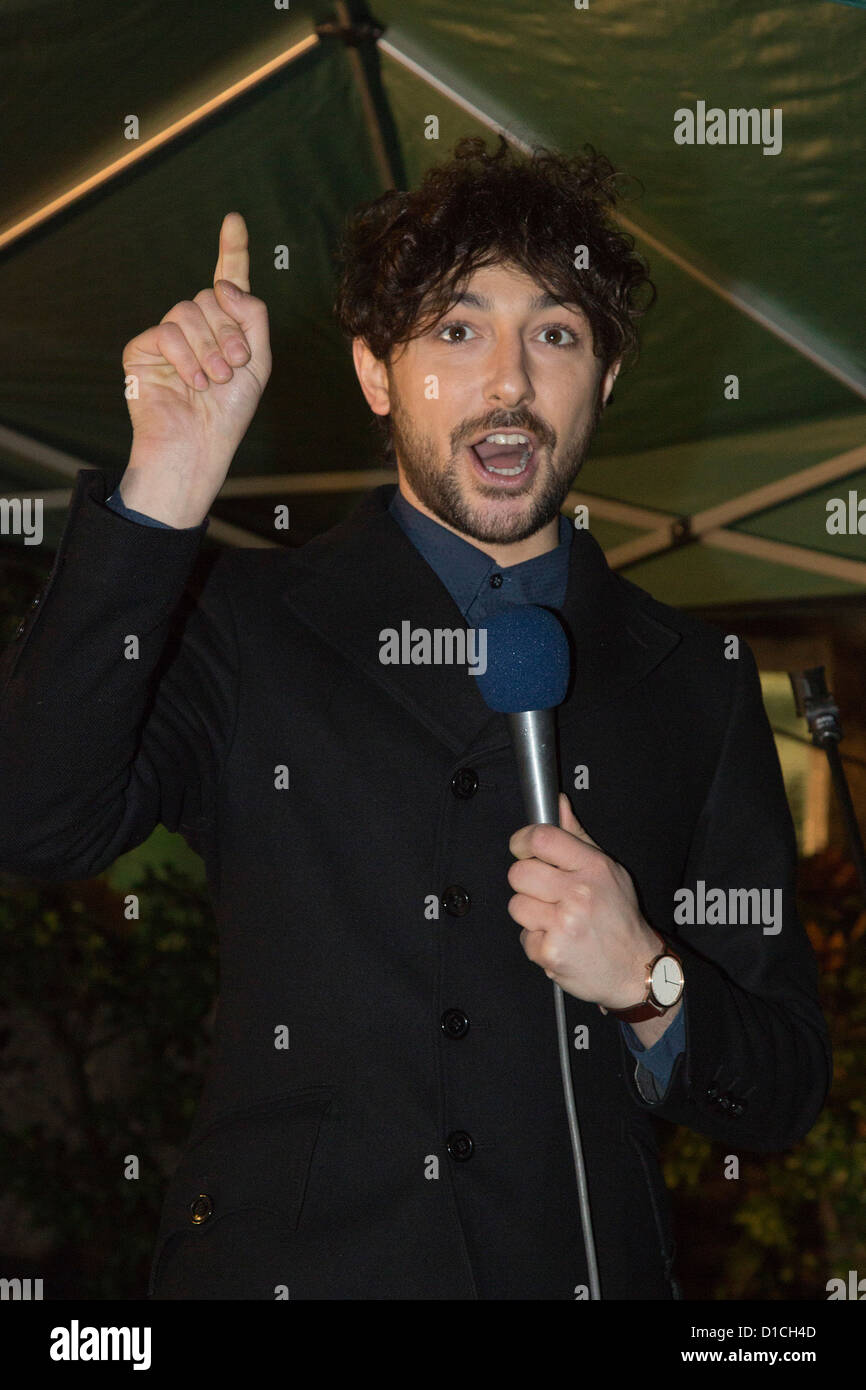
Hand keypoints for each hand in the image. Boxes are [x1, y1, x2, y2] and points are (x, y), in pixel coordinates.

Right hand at [119, 212, 271, 524]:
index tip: (234, 220)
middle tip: (235, 367)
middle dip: (230, 332)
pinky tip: (194, 382)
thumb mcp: (258, 362)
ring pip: (189, 311)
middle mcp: (195, 327)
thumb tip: (222, 284)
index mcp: (224, 328)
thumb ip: (252, 316)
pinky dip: (186, 357)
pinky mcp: (141, 349)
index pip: (227, 281)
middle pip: (211, 298)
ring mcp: (166, 336)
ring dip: (210, 348)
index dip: (231, 250)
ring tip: (216, 379)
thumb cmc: (228, 413)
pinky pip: (167, 332)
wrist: (197, 447)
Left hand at [507, 792, 660, 1009]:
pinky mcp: (551, 952)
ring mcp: (564, 924)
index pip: (541, 839)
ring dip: (531, 915)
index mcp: (593, 868)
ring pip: (516, 905)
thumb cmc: (619, 919)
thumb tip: (557, 803)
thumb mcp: (607, 870)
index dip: (522, 841)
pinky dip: (537, 942)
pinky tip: (559, 941)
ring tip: (556, 921)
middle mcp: (580, 893)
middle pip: (519, 873)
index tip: (522, 849)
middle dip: (525, 883)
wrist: (636, 970)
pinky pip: (523, 937)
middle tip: (546, 894)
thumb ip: (577, 837)